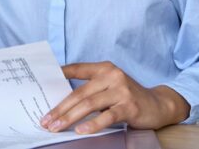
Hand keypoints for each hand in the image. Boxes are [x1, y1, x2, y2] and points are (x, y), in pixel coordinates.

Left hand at [39, 62, 189, 134]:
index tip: (39, 85)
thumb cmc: (128, 97)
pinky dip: (92, 124)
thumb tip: (61, 100)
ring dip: (69, 117)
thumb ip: (91, 88)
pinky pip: (107, 116)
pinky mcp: (129, 106)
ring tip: (56, 127)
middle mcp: (112, 75)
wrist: (158, 105)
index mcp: (104, 68)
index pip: (76, 69)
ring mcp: (121, 90)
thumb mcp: (110, 86)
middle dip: (60, 108)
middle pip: (79, 92)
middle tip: (46, 120)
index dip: (57, 75)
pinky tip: (80, 130)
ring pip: (89, 104)